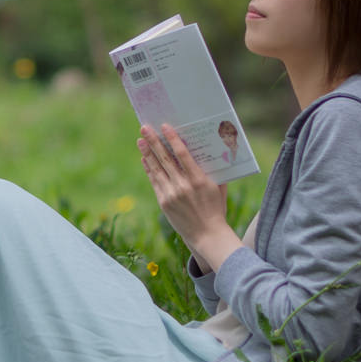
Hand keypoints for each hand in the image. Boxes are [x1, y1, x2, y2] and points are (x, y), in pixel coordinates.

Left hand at [138, 124, 242, 271]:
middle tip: (145, 127)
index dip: (172, 139)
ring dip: (147, 153)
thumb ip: (213, 170)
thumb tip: (209, 150)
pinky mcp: (163, 202)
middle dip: (154, 141)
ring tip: (140, 140)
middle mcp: (183, 185)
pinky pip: (154, 181)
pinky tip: (145, 159)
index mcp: (199, 180)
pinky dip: (149, 169)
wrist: (206, 234)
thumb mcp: (219, 187)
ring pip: (156, 168)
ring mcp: (171, 194)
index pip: (182, 154)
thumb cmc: (216, 208)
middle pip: (165, 158)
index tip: (165, 126)